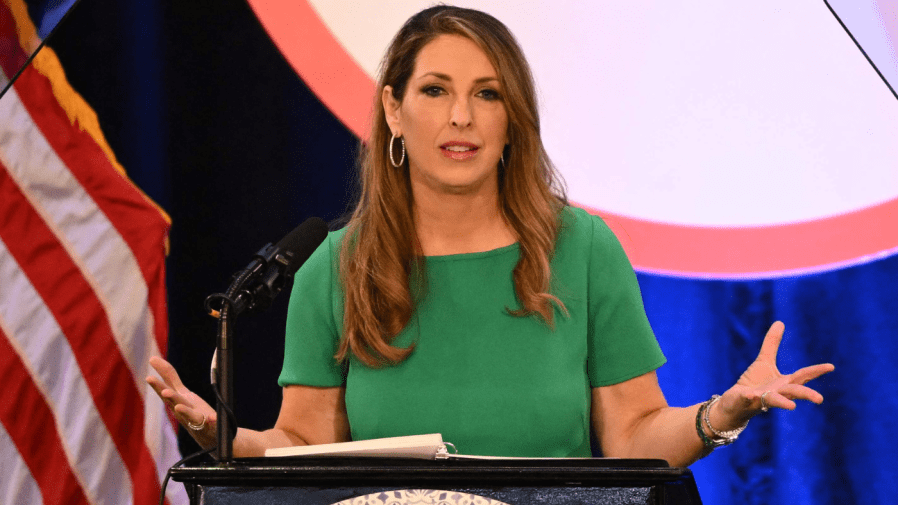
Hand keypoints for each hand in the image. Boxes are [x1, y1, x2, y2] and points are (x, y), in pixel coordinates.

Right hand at [146, 356, 216, 448]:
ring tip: (179, 407)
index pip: (166, 389)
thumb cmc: (191, 411)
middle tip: (164, 392)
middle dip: (169, 397)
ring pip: (189, 415)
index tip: (149, 378)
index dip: (158, 384)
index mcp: (177, 401)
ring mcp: (196, 420)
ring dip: (184, 410)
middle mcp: (183, 411)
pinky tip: (211, 418)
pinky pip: (210, 424)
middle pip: (175, 402)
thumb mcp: (180, 392)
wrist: (208, 435)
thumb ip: (169, 376)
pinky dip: (210, 421)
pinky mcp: (210, 426)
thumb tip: (152, 358)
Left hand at [712, 321, 834, 428]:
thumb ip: (772, 344)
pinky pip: (747, 400)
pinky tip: (749, 395)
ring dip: (782, 402)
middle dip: (806, 394)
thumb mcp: (764, 361)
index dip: (816, 371)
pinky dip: (748, 398)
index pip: (802, 377)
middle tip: (820, 399)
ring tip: (792, 407)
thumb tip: (780, 322)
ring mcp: (761, 398)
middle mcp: (776, 392)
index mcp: (784, 383)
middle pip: (793, 392)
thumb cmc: (754, 383)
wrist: (736, 402)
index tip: (831, 366)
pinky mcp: (745, 401)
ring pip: (774, 400)